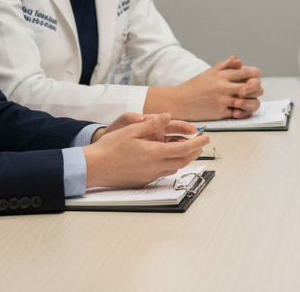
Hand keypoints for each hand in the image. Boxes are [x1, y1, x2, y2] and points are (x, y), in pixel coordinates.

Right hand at [83, 114, 209, 188]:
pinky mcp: (142, 182)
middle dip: (195, 152)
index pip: (184, 149)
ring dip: (182, 159)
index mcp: (154, 153)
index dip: (198, 143)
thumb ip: (152, 124)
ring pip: (173, 169)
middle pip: (183, 161)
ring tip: (185, 149)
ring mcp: (148, 177)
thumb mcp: (131, 130)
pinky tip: (165, 158)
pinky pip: (162, 174)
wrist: (92, 168)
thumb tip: (168, 117)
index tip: (206, 138)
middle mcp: (154, 167)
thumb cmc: (109, 148)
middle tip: (201, 144)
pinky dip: (170, 165)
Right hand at [146, 55, 263, 119]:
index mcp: (222, 75)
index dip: (256, 73)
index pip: (248, 72)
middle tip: (254, 90)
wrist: (179, 101)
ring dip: (252, 102)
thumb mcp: (209, 72)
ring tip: (249, 101)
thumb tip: (237, 59)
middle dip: (257, 88)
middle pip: (253, 86)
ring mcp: (223, 100)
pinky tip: (240, 110)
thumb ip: (224, 65)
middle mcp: (224, 87)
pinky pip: (239, 113)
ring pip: (250, 102)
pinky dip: (243, 112)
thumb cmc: (194, 86)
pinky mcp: (220, 113)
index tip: (257, 76)